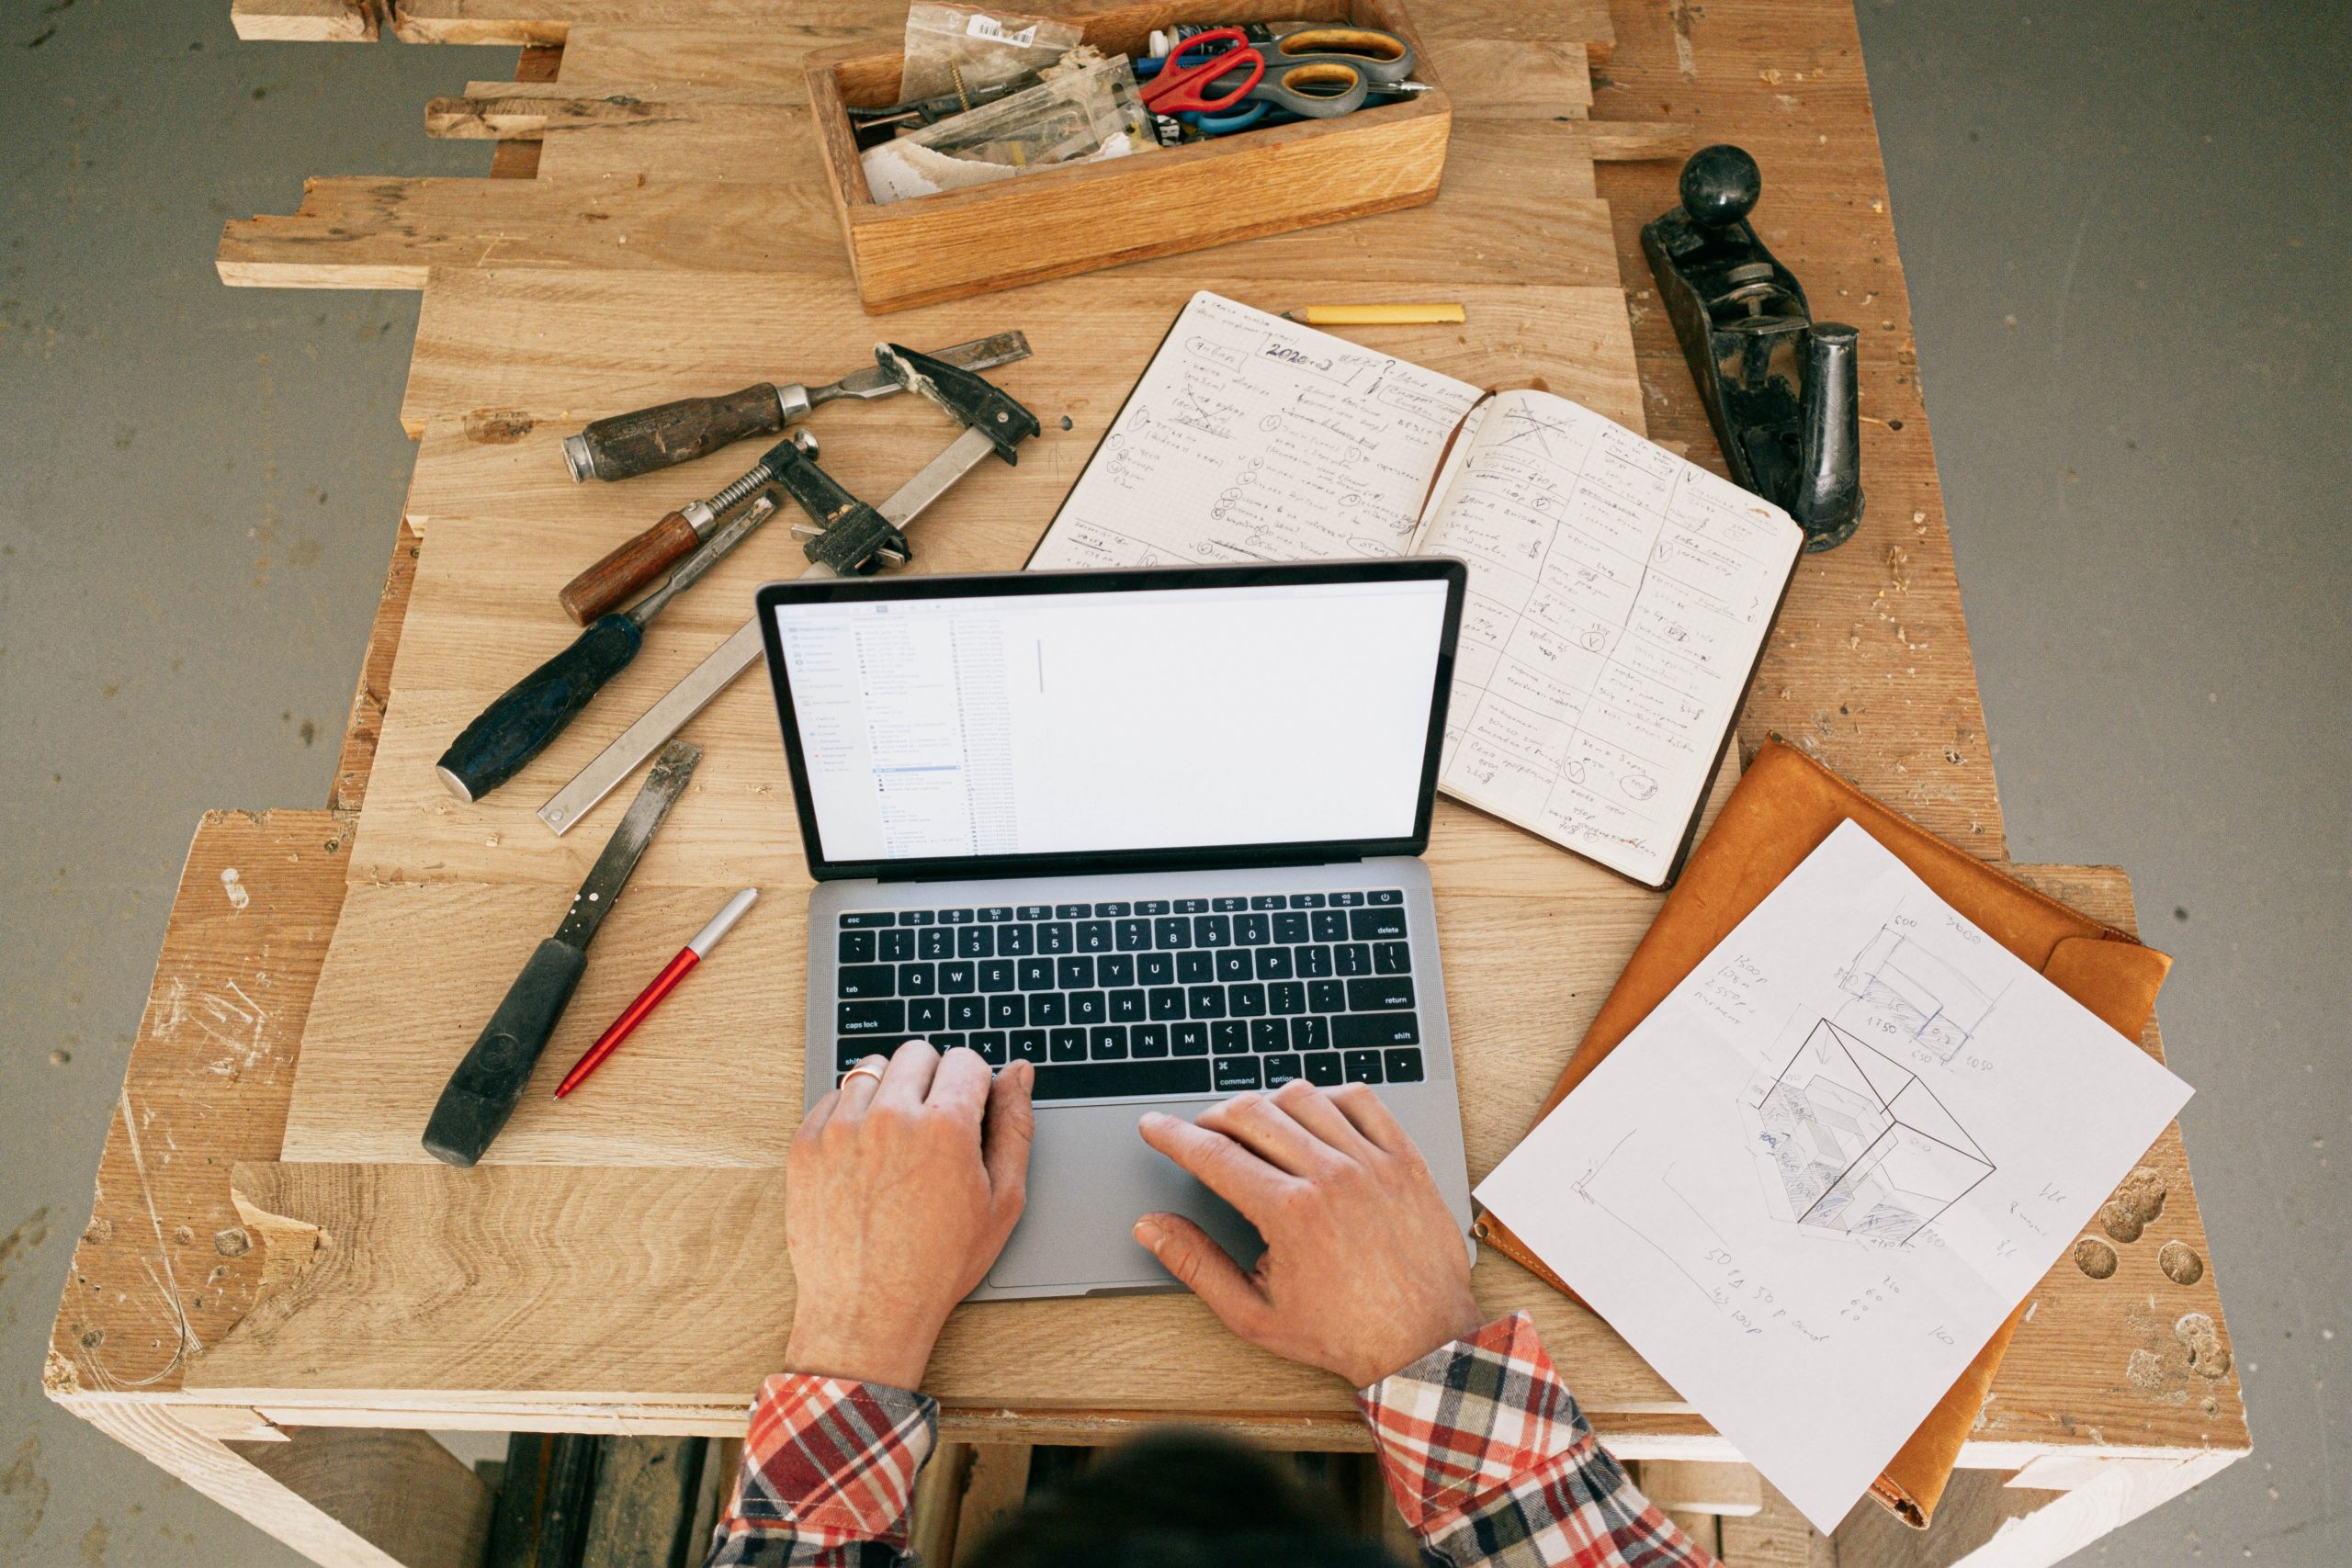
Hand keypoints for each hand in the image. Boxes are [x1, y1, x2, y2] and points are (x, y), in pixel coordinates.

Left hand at [783, 1042, 1033, 1388]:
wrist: (867, 1312)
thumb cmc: (937, 1266)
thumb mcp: (1001, 1202)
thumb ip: (1015, 1127)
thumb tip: (1018, 1073)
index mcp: (945, 1127)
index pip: (965, 1060)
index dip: (974, 1087)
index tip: (968, 1113)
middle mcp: (889, 1117)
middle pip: (918, 1053)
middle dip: (933, 1080)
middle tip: (934, 1125)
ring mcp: (841, 1129)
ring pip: (872, 1068)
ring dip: (890, 1091)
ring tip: (897, 1139)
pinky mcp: (806, 1145)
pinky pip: (833, 1097)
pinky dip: (851, 1113)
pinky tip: (866, 1153)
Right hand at [1134, 1080, 1482, 1387]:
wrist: (1423, 1342)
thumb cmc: (1342, 1334)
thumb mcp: (1254, 1314)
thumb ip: (1196, 1265)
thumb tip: (1152, 1228)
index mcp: (1290, 1212)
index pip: (1213, 1154)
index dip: (1173, 1136)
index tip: (1154, 1126)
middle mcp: (1331, 1176)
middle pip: (1252, 1113)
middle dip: (1213, 1117)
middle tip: (1202, 1134)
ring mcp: (1372, 1162)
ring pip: (1303, 1097)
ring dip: (1267, 1103)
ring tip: (1255, 1125)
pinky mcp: (1405, 1159)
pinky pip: (1361, 1101)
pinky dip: (1329, 1097)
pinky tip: (1316, 1115)